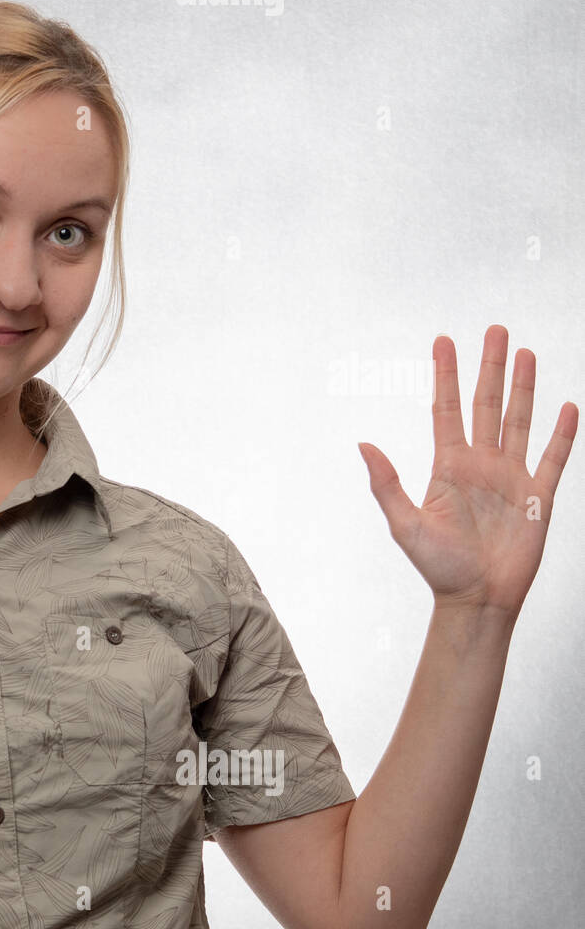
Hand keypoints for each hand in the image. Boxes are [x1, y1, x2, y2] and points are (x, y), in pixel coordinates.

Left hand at [358, 324, 576, 619]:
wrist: (476, 598)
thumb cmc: (437, 566)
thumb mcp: (405, 524)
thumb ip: (387, 484)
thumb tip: (363, 445)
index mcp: (447, 467)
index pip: (446, 409)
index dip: (446, 375)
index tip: (444, 341)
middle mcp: (480, 465)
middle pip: (485, 404)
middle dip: (490, 367)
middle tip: (495, 330)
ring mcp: (510, 478)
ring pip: (519, 420)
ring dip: (523, 387)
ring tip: (525, 352)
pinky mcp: (538, 497)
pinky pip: (554, 458)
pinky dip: (563, 433)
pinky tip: (567, 406)